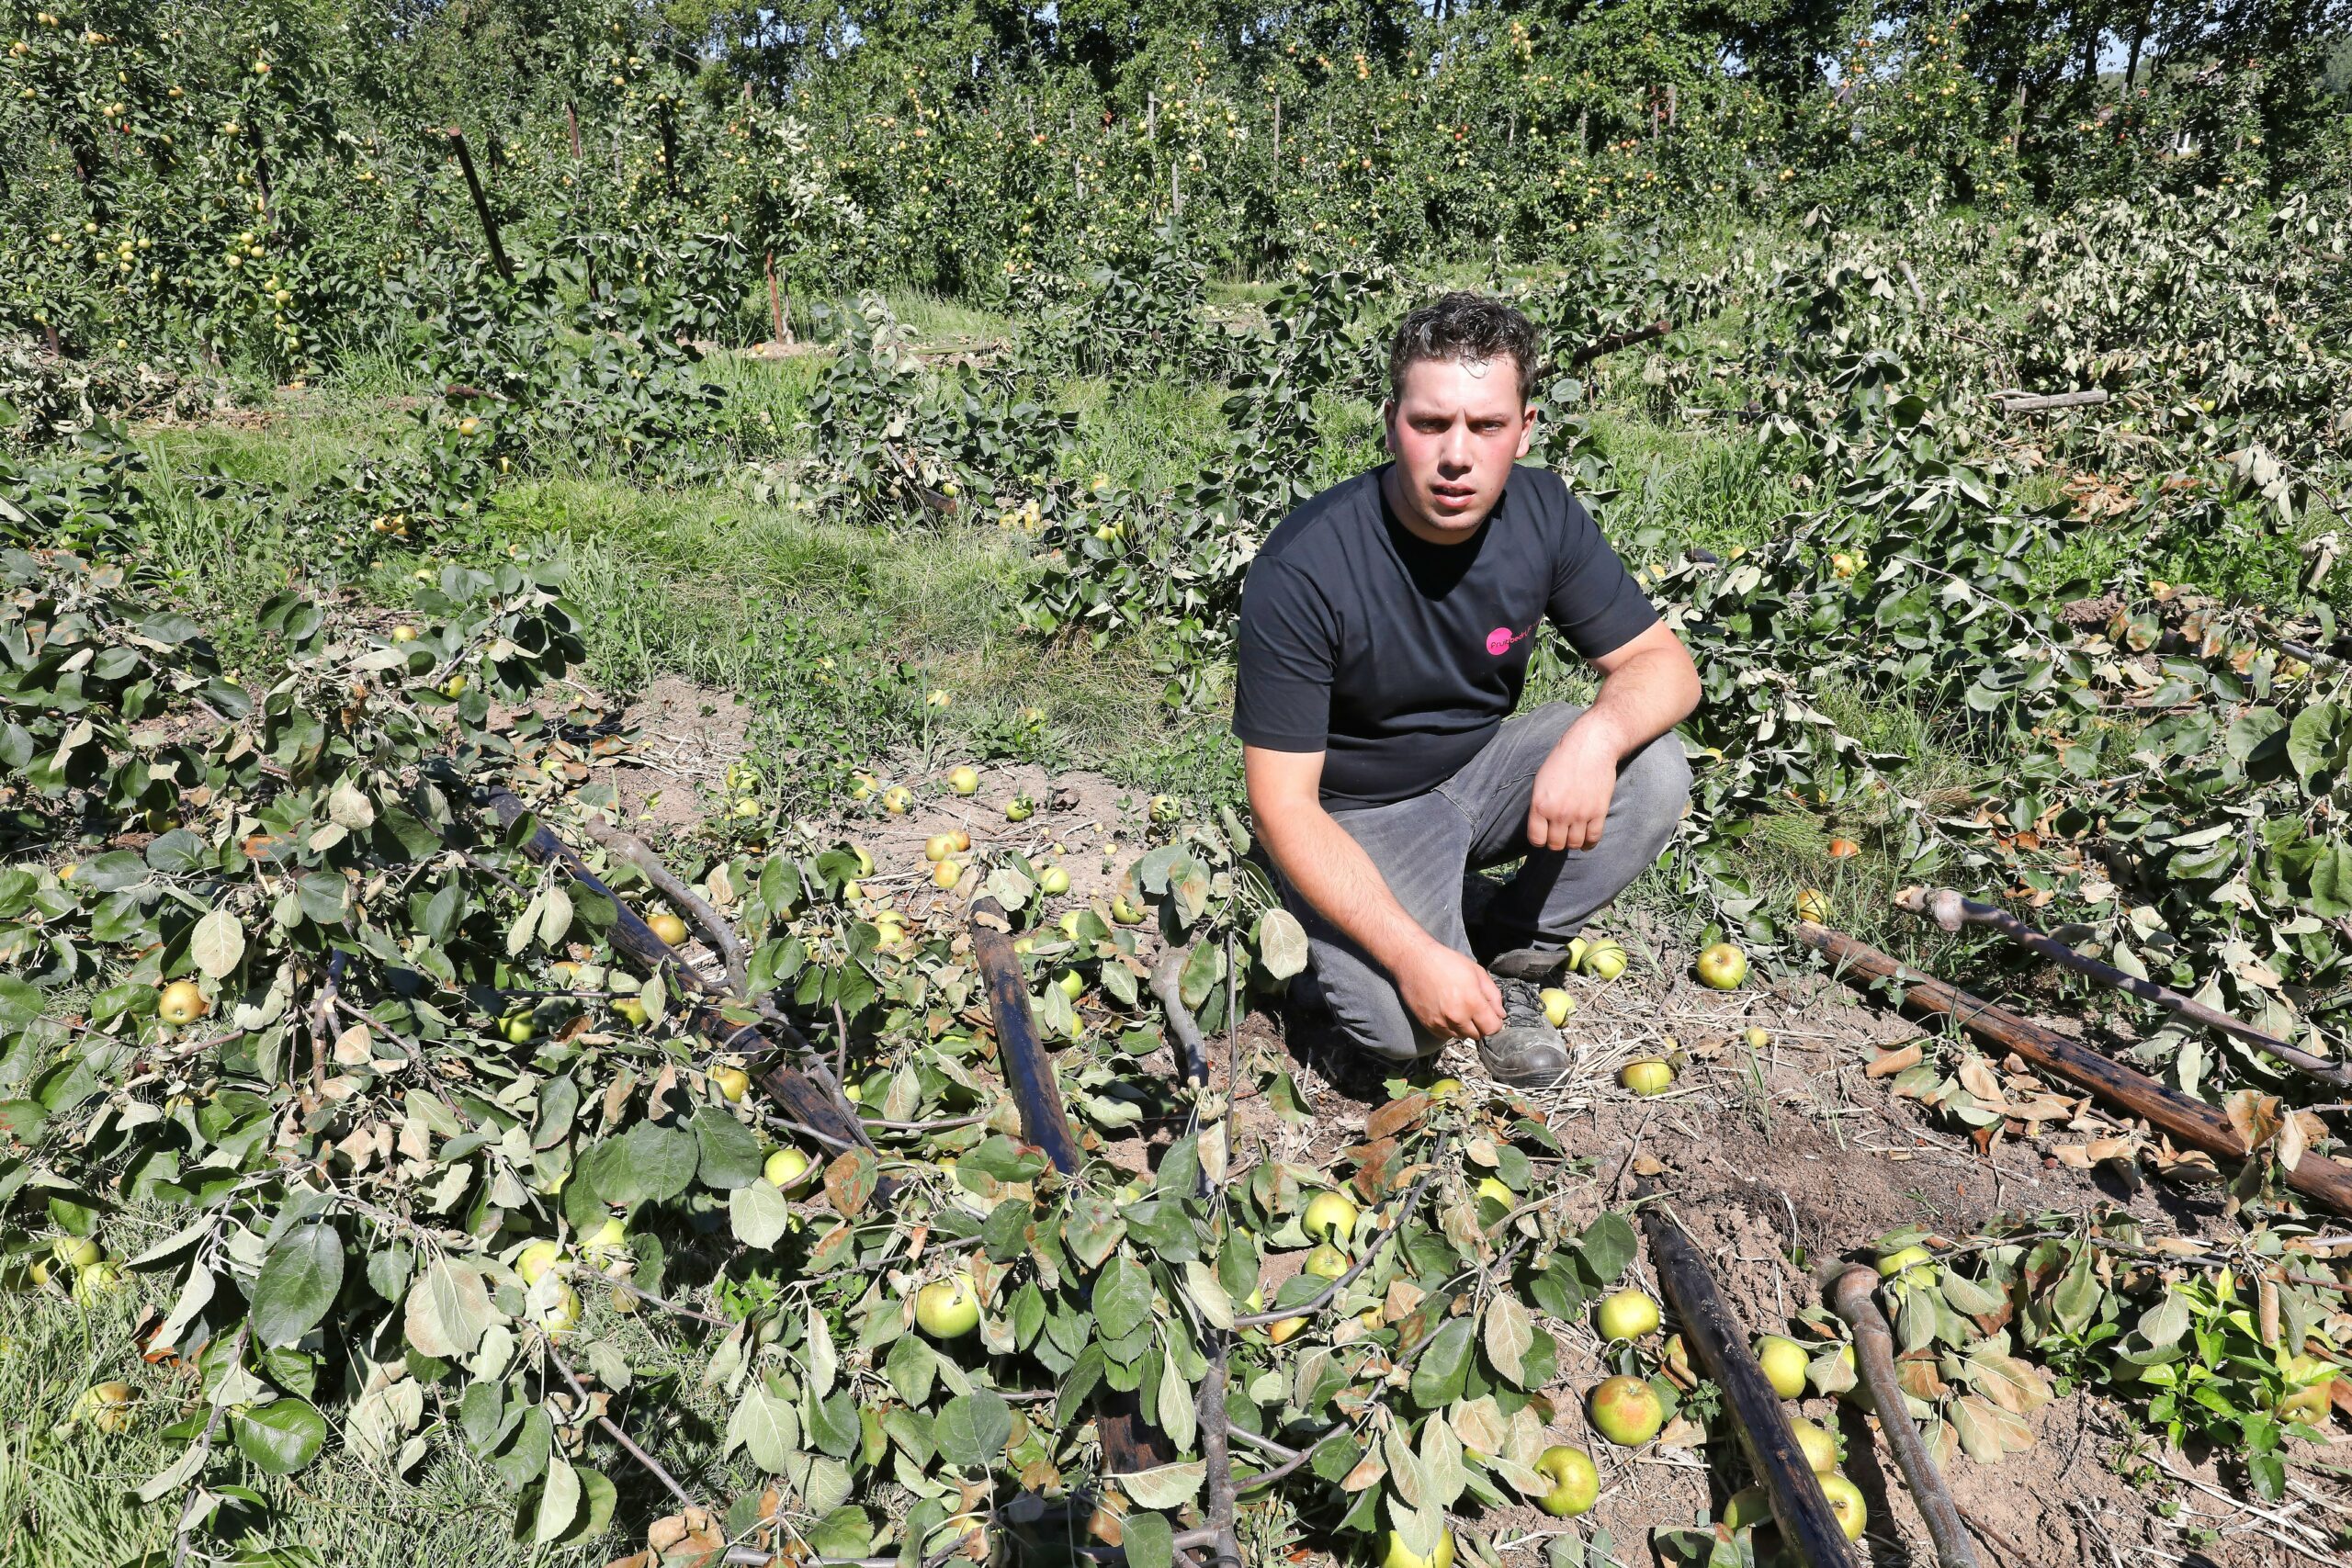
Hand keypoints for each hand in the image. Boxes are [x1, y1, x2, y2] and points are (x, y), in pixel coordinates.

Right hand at [1390, 941, 1505, 1040]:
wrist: (1415, 960)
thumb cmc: (1446, 962)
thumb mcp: (1477, 972)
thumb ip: (1493, 995)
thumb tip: (1500, 1014)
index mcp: (1472, 1002)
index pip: (1492, 1028)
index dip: (1495, 1022)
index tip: (1491, 1015)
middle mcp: (1456, 1017)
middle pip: (1478, 1035)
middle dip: (1480, 1025)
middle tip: (1475, 1010)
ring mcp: (1441, 1023)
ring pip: (1462, 1036)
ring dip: (1465, 1027)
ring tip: (1460, 1009)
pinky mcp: (1428, 1024)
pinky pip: (1446, 1035)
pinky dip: (1450, 1028)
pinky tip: (1448, 1013)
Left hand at [1527, 721, 1619, 851]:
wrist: (1591, 746)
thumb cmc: (1563, 760)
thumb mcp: (1541, 781)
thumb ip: (1539, 804)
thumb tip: (1541, 825)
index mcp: (1540, 804)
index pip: (1536, 839)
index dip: (1539, 840)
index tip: (1543, 836)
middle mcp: (1559, 813)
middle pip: (1555, 845)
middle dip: (1556, 842)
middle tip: (1559, 835)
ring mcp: (1580, 814)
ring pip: (1574, 844)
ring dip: (1572, 842)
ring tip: (1572, 835)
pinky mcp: (1598, 812)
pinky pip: (1593, 838)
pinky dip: (1589, 843)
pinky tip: (1586, 840)